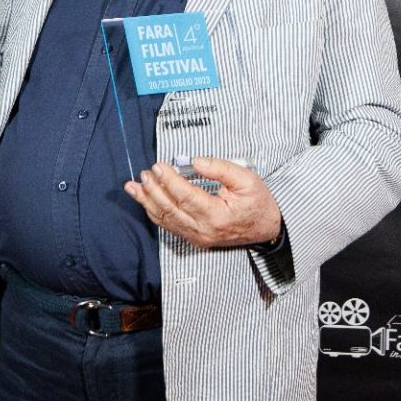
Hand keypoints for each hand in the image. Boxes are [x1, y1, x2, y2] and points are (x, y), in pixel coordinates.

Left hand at [124, 157, 282, 249]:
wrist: (267, 229)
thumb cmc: (258, 203)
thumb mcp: (247, 179)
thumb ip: (221, 168)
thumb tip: (196, 161)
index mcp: (217, 215)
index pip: (186, 197)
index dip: (169, 181)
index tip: (159, 166)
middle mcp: (204, 230)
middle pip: (170, 210)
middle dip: (153, 190)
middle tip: (144, 173)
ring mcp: (198, 237)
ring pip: (166, 220)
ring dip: (147, 202)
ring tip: (134, 187)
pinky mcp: (194, 238)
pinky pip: (169, 226)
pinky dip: (154, 212)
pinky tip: (145, 201)